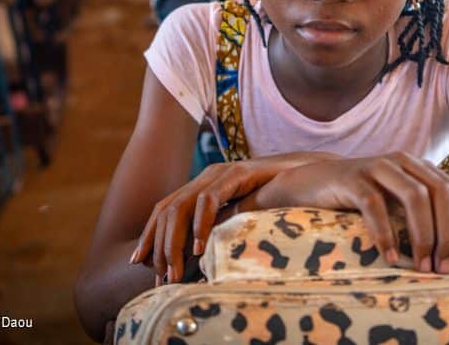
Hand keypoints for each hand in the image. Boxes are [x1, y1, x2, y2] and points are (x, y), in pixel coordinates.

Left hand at [130, 152, 331, 284]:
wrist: (310, 173)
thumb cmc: (279, 196)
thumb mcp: (242, 214)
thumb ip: (222, 227)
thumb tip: (201, 256)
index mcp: (204, 185)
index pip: (166, 209)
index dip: (150, 235)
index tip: (139, 262)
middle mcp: (208, 176)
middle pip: (167, 209)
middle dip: (158, 245)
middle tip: (160, 276)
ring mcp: (221, 173)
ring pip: (182, 206)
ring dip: (175, 242)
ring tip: (175, 270)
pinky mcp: (237, 173)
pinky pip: (209, 199)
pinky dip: (201, 225)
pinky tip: (200, 247)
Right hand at [255, 153, 448, 273]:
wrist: (311, 182)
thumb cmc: (360, 200)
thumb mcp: (395, 204)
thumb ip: (421, 216)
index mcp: (419, 167)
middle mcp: (403, 162)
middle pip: (440, 193)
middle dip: (447, 233)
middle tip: (441, 268)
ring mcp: (377, 166)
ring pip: (414, 196)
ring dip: (422, 235)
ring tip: (420, 266)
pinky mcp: (352, 178)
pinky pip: (375, 204)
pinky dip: (385, 233)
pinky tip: (388, 257)